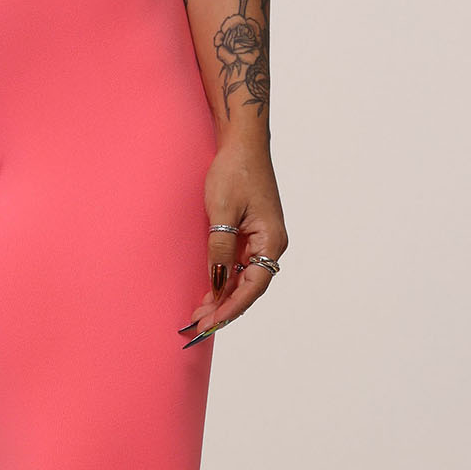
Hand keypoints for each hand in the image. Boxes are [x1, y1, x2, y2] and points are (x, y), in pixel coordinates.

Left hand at [184, 140, 286, 345]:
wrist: (241, 143)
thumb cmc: (234, 171)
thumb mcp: (222, 212)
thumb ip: (220, 250)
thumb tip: (218, 284)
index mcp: (272, 240)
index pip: (254, 286)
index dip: (232, 307)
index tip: (212, 322)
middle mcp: (271, 243)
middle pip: (250, 287)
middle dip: (225, 308)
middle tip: (199, 326)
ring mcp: (261, 239)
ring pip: (244, 278)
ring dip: (223, 297)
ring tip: (200, 315)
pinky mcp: (250, 233)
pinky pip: (239, 264)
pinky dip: (224, 279)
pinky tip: (208, 292)